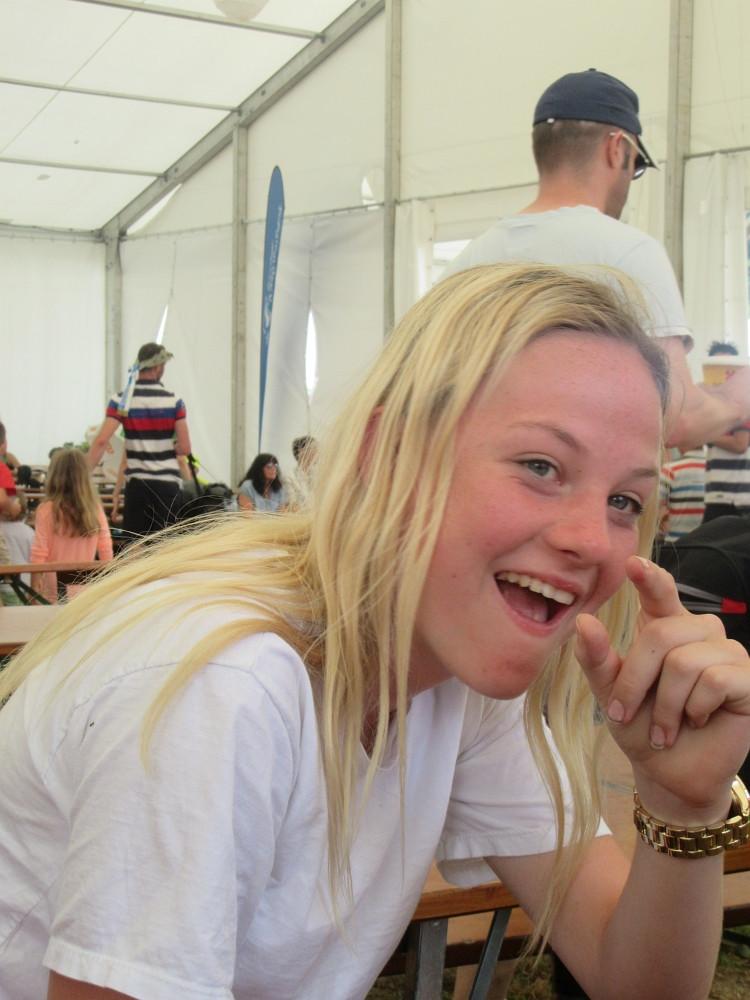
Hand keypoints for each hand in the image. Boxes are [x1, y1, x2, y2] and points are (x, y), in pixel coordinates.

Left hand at [576, 556, 749, 823]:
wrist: (670, 772)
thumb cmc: (640, 725)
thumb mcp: (611, 693)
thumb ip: (598, 659)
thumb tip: (584, 621)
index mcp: (665, 627)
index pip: (660, 592)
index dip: (649, 577)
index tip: (632, 563)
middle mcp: (698, 632)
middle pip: (661, 636)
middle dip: (636, 681)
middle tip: (624, 714)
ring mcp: (727, 653)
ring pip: (685, 662)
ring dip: (666, 705)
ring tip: (663, 729)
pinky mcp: (747, 679)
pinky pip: (714, 680)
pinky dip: (694, 709)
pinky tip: (696, 722)